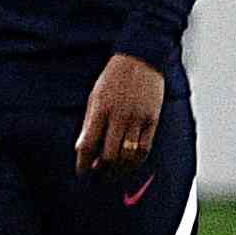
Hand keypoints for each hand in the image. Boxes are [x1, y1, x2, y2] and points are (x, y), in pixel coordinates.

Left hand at [75, 53, 166, 178]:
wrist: (140, 60)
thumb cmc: (113, 79)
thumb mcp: (94, 97)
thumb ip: (89, 124)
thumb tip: (81, 148)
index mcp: (100, 109)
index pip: (89, 144)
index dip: (83, 163)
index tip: (81, 172)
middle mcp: (119, 116)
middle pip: (109, 154)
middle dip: (101, 169)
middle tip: (97, 174)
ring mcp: (138, 119)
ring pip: (128, 155)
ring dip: (119, 168)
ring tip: (112, 173)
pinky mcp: (153, 120)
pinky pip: (145, 148)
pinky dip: (137, 160)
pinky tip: (130, 164)